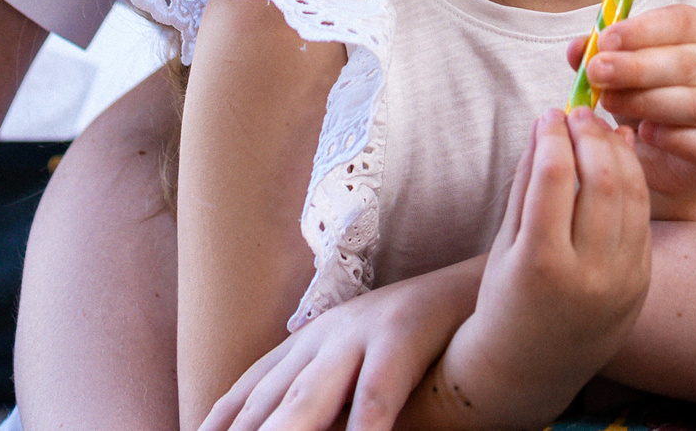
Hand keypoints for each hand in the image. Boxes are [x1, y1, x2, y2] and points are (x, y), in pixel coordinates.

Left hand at [200, 258, 480, 430]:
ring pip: (308, 398)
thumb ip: (320, 395)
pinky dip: (364, 422)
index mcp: (305, 345)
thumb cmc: (422, 336)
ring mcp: (360, 336)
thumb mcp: (357, 361)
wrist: (480, 279)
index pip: (245, 396)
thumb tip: (291, 419)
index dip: (216, 426)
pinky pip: (379, 390)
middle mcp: (322, 340)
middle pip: (268, 405)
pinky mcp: (404, 334)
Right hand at [427, 108, 652, 427]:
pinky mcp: (642, 281)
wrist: (532, 367)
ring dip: (617, 151)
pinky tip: (620, 155)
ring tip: (599, 128)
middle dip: (591, 135)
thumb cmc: (506, 300)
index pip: (555, 178)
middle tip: (578, 112)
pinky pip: (642, 216)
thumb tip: (547, 125)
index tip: (548, 113)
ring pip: (632, 194)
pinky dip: (634, 178)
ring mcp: (622, 280)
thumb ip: (525, 185)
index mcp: (541, 265)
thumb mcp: (504, 245)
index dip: (553, 136)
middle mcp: (588, 275)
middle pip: (602, 181)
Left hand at [571, 4, 695, 216]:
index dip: (642, 29)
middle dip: (636, 67)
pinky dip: (674, 139)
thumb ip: (601, 57)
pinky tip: (645, 134)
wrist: (666, 161)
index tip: (604, 40)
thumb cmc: (648, 104)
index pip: (682, 22)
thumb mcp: (622, 74)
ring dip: (647, 102)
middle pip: (686, 62)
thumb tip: (577, 48)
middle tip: (597, 72)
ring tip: (610, 103)